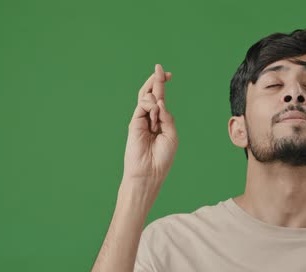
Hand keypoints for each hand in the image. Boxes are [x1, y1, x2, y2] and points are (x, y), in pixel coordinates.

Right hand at [123, 64, 177, 182]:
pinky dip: (150, 107)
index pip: (161, 99)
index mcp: (161, 121)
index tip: (169, 74)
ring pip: (146, 97)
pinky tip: (154, 116)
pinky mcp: (134, 122)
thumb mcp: (171, 134)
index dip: (163, 85)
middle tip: (159, 67)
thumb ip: (167, 117)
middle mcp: (150, 118)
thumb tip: (159, 101)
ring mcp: (141, 119)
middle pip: (151, 94)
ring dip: (155, 101)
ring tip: (157, 120)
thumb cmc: (162, 157)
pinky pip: (142, 105)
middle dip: (156, 80)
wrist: (149, 171)